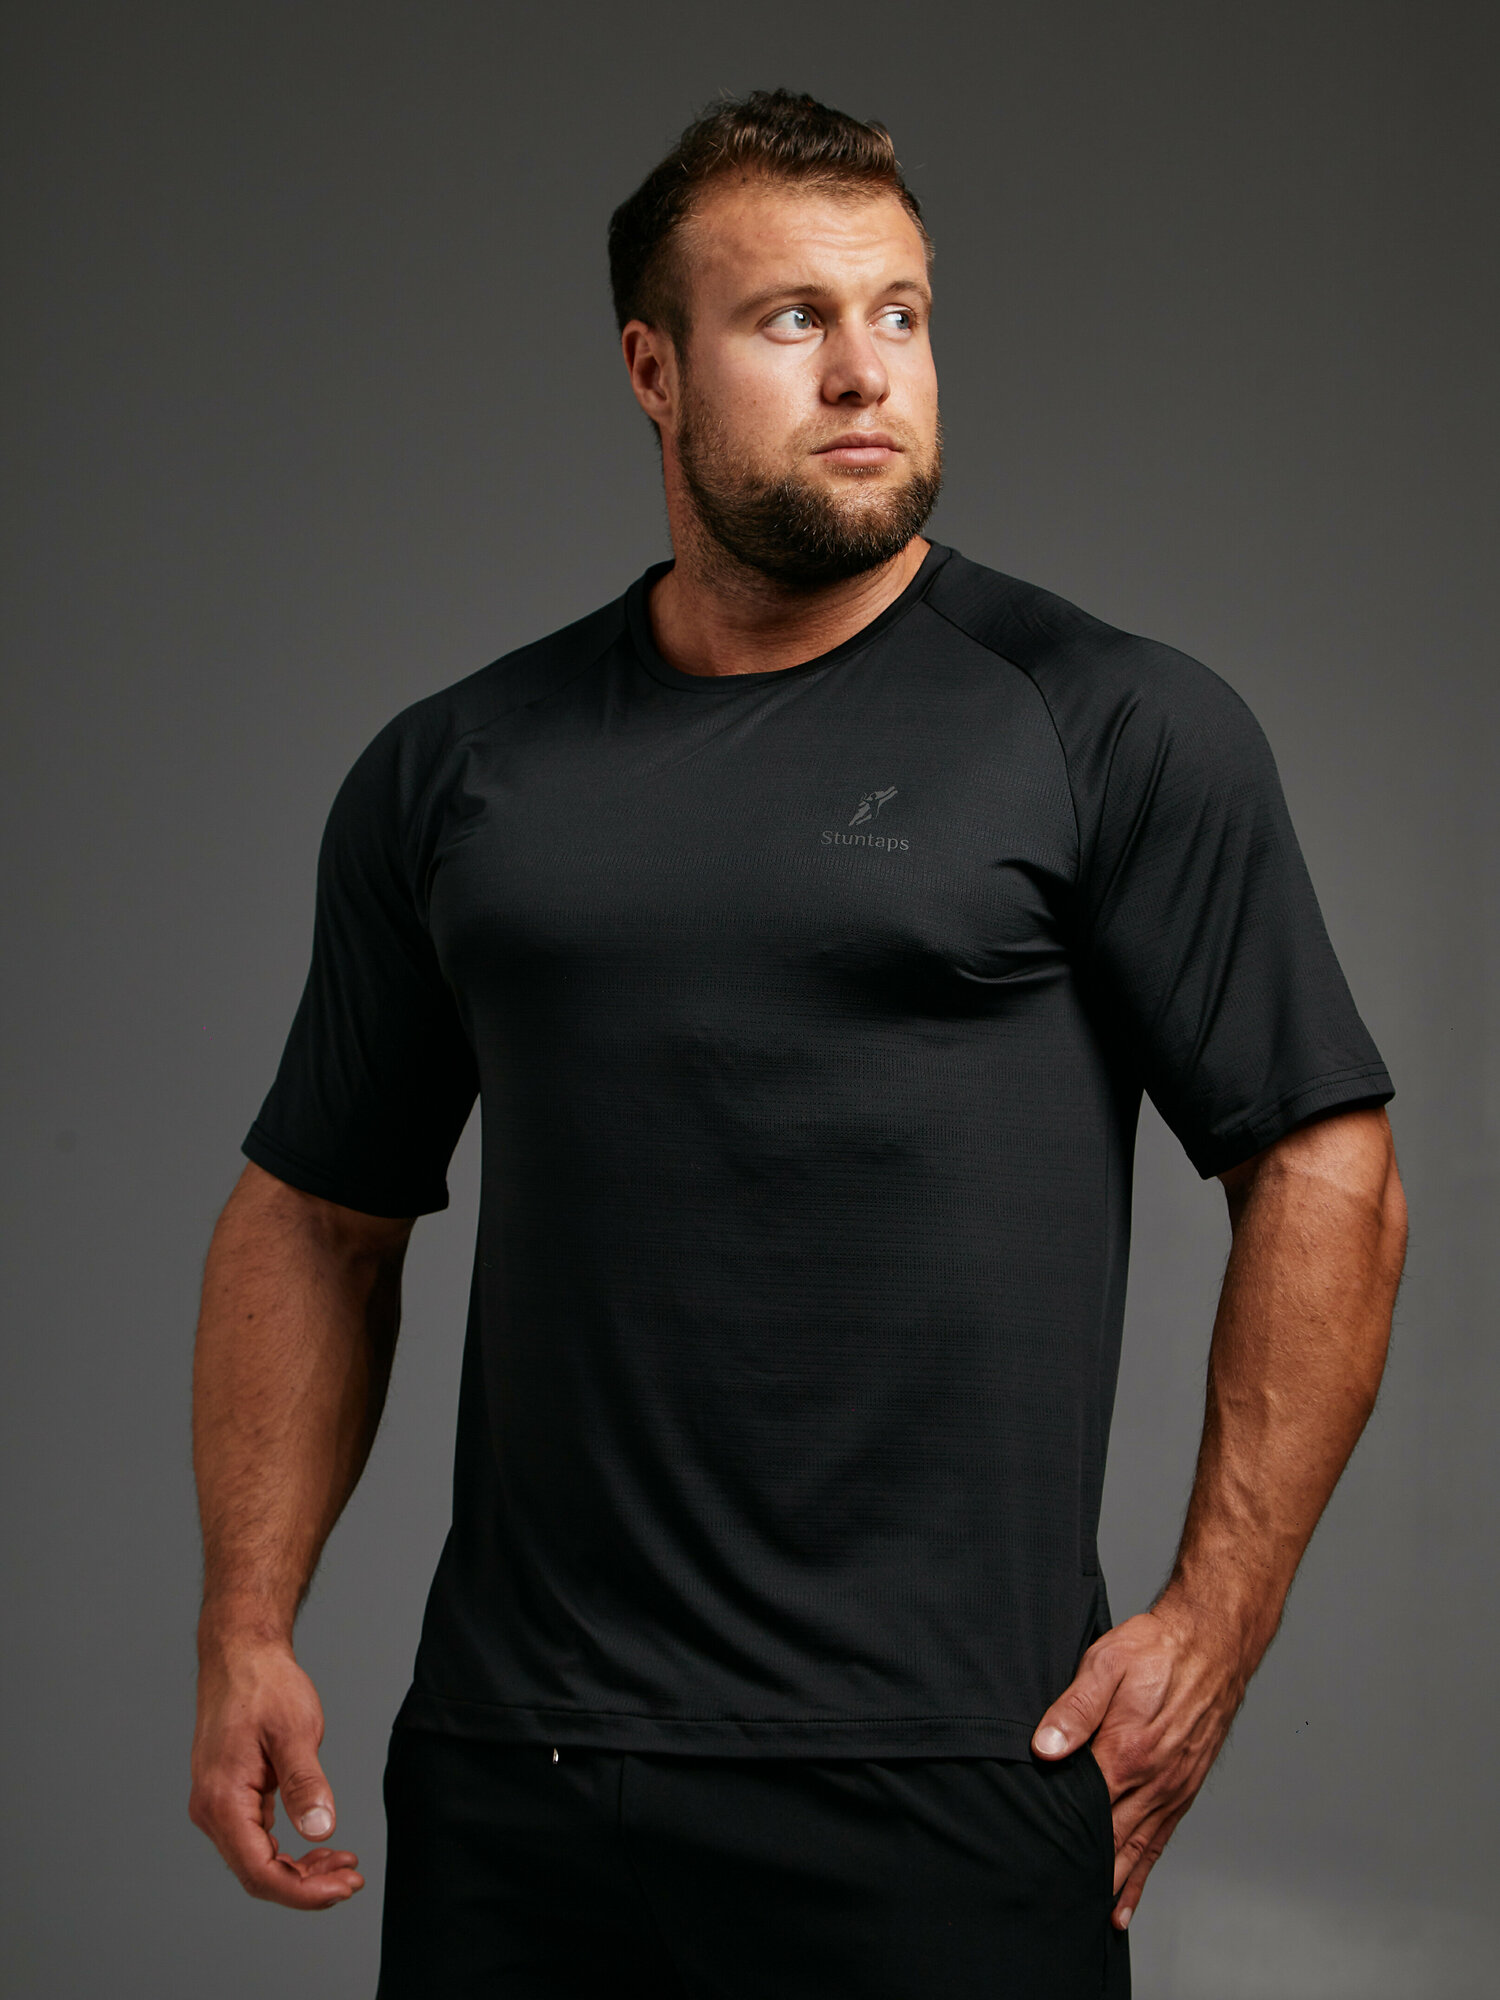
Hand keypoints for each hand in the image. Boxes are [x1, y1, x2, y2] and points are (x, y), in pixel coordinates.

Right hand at [189, 1638, 363, 1909]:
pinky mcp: (230, 1797)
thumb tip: (321, 1830)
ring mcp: (218, 1805)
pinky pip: (257, 1840)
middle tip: (352, 1879)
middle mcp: (212, 1810)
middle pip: (257, 1874)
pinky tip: (320, 1845)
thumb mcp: (294, 1730)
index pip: (259, 1872)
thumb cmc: (264, 1685)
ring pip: (257, 1861)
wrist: (241, 1654)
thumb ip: (305, 1783)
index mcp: (222, 1800)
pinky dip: (289, 1850)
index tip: (344, 1887)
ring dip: (300, 1871)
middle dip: (307, 1886)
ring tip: (343, 1864)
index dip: (303, 1891)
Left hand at [1031, 1597, 1248, 1928]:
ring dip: (1106, 1887)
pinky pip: (1158, 1846)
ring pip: (1133, 1853)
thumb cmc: (1154, 1649)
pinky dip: (1139, 1877)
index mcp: (1125, 1752)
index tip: (1027, 1862)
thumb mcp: (1104, 1664)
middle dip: (1076, 1872)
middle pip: (1106, 1841)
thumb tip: (1045, 1748)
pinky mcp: (1182, 1791)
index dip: (1054, 1837)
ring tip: (1077, 1919)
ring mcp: (1170, 1791)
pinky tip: (1122, 1904)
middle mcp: (1151, 1782)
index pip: (1081, 1808)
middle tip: (1041, 1903)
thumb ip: (1074, 1708)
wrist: (1211, 1643)